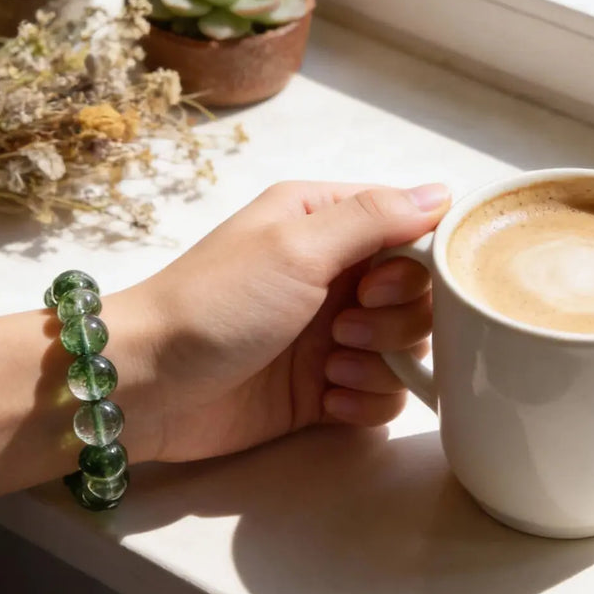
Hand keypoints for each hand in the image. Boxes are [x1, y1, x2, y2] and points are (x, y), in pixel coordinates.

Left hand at [116, 181, 449, 463]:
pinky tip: (326, 400)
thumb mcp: (295, 246)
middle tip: (342, 329)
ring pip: (406, 348)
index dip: (414, 264)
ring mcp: (328, 335)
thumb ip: (373, 218)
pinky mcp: (321, 390)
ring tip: (328, 368)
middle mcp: (333, 275)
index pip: (411, 230)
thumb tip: (444, 192)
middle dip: (394, 319)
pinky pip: (381, 395)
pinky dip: (365, 400)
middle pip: (417, 295)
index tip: (375, 286)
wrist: (148, 384)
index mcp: (324, 224)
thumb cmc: (218, 302)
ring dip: (379, 363)